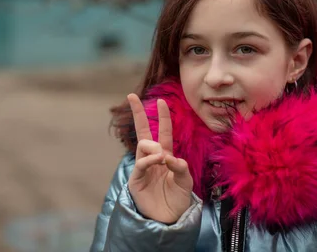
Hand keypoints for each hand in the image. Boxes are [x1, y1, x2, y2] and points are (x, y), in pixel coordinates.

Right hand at [126, 93, 193, 223]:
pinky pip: (141, 162)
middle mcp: (152, 158)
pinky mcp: (136, 179)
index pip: (162, 132)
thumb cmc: (178, 199)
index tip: (160, 101)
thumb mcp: (186, 180)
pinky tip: (158, 160)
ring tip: (162, 158)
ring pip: (143, 144)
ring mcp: (143, 167)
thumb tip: (167, 155)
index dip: (162, 117)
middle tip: (131, 96)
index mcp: (166, 156)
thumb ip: (180, 166)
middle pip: (143, 131)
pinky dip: (150, 159)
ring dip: (154, 147)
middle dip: (138, 113)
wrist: (170, 219)